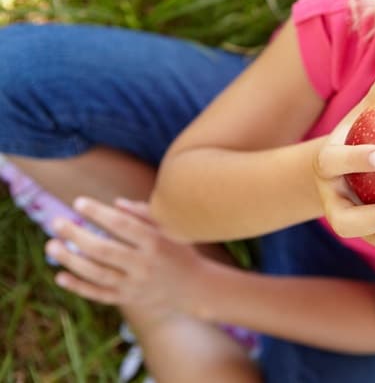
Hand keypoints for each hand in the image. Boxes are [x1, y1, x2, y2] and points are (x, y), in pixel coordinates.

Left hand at [46, 197, 203, 310]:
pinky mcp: (128, 299)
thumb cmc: (180, 251)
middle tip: (55, 222)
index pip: (123, 225)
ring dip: (70, 260)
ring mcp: (135, 285)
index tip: (78, 202)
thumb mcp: (170, 229)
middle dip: (76, 235)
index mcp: (156, 242)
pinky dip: (78, 286)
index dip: (99, 213)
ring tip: (51, 245)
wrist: (195, 287)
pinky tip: (60, 276)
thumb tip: (114, 203)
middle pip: (104, 250)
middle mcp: (145, 264)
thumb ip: (144, 214)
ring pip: (97, 274)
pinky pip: (99, 294)